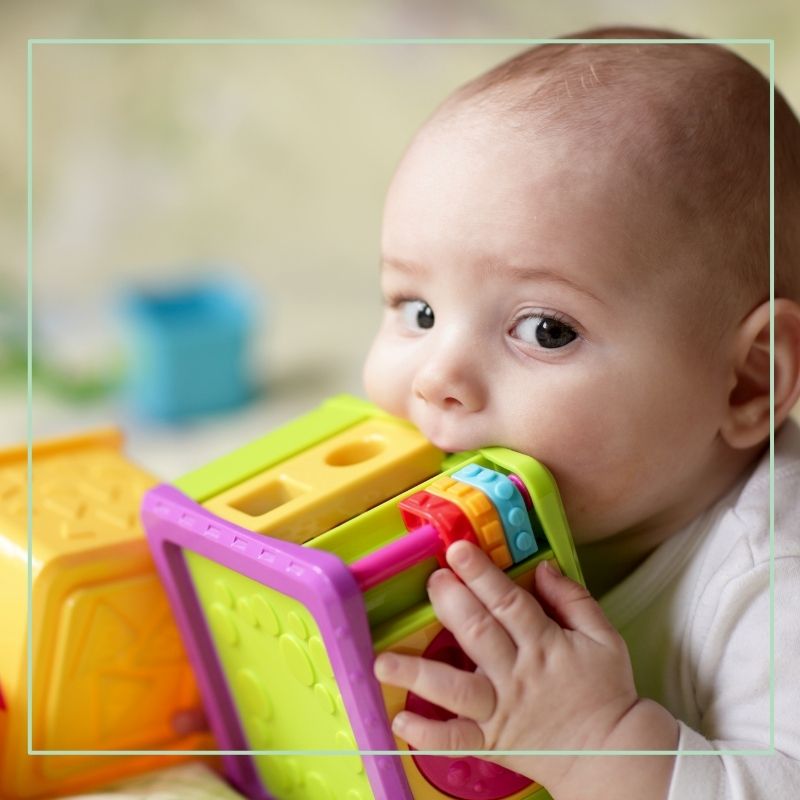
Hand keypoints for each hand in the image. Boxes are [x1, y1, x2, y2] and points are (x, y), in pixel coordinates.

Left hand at [373, 540, 675, 797]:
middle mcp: (517, 675)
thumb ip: (572, 600)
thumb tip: (542, 567)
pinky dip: (427, 735)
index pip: (508, 603)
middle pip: (478, 635)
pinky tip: (400, 721)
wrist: (612, 754)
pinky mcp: (492, 741)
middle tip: (432, 580)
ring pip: (455, 690)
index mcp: (544, 645)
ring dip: (417, 674)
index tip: (457, 551)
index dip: (481, 575)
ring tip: (383, 662)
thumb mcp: (604, 637)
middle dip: (450, 604)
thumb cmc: (607, 690)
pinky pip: (456, 740)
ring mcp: (500, 710)